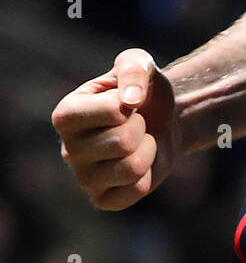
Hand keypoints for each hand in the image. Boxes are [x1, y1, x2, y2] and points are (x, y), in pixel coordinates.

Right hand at [51, 49, 179, 209]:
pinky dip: (149, 173)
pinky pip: (136, 189)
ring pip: (132, 168)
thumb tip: (130, 100)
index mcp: (66, 114)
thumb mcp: (139, 64)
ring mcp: (82, 178)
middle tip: (136, 123)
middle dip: (142, 128)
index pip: (113, 111)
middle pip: (124, 142)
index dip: (132, 103)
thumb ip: (133, 68)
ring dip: (148, 149)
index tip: (127, 100)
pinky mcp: (102, 199)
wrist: (163, 120)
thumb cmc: (142, 91)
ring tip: (139, 142)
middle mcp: (67, 149)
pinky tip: (139, 163)